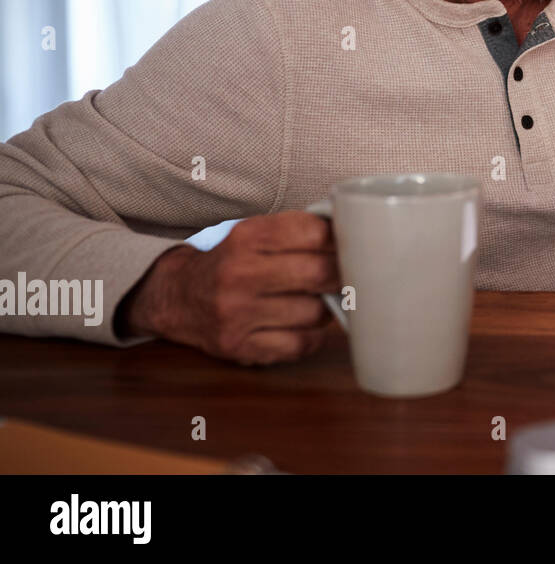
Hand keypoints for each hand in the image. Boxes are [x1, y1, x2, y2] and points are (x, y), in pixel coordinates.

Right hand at [119, 211, 340, 363]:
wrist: (177, 297)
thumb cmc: (229, 261)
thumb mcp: (253, 233)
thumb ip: (297, 231)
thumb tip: (353, 235)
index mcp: (246, 237)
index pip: (314, 233)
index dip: (340, 239)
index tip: (347, 245)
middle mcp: (239, 274)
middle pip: (320, 273)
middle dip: (341, 274)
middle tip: (345, 275)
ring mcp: (237, 314)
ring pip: (316, 312)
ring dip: (325, 308)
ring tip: (315, 300)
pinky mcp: (239, 347)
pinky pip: (301, 345)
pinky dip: (311, 336)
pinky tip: (302, 325)